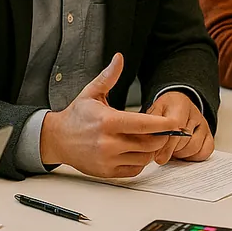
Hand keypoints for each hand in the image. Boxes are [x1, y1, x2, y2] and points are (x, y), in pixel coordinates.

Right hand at [40, 53, 179, 177]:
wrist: (57, 139)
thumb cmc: (76, 116)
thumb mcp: (91, 93)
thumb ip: (108, 76)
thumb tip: (119, 58)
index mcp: (107, 122)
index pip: (143, 125)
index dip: (163, 124)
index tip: (174, 122)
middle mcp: (108, 143)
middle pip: (148, 143)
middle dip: (160, 137)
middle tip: (163, 130)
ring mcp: (108, 159)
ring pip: (144, 158)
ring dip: (151, 149)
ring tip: (149, 139)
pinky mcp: (107, 172)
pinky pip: (134, 170)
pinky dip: (140, 161)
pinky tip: (137, 150)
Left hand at [146, 91, 213, 164]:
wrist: (176, 105)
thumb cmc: (164, 111)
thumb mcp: (153, 113)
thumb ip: (152, 127)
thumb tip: (150, 145)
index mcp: (180, 104)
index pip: (177, 126)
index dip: (167, 144)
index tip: (158, 157)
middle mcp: (195, 113)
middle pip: (185, 139)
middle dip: (171, 150)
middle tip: (161, 154)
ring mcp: (204, 125)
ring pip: (194, 147)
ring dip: (180, 154)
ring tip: (171, 151)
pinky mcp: (209, 136)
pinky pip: (205, 152)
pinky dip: (193, 157)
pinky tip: (183, 153)